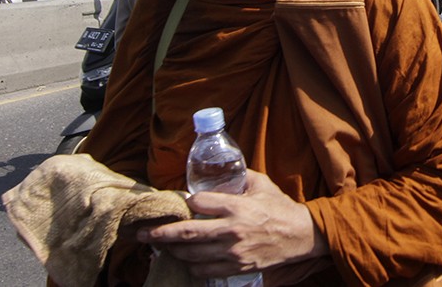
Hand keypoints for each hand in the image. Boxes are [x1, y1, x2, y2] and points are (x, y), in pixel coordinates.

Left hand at [137, 170, 327, 278]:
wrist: (300, 236)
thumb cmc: (279, 207)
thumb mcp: (261, 183)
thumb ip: (238, 177)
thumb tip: (219, 170)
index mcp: (236, 206)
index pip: (199, 202)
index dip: (186, 200)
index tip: (181, 201)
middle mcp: (231, 230)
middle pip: (186, 233)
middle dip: (159, 233)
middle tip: (141, 233)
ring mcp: (232, 252)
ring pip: (191, 254)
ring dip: (171, 251)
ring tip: (158, 246)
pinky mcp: (236, 267)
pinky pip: (204, 270)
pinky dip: (190, 265)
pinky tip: (185, 259)